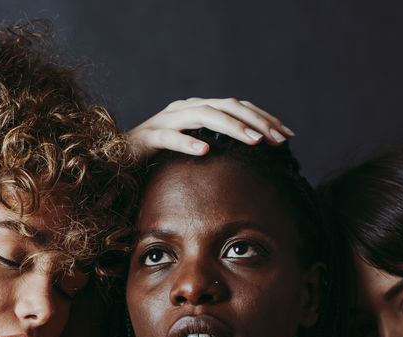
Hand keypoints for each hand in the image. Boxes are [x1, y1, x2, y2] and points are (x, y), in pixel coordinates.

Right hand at [127, 97, 293, 160]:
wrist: (113, 162)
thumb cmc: (158, 162)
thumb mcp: (195, 152)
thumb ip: (218, 148)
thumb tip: (255, 158)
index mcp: (198, 109)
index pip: (238, 107)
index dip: (264, 119)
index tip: (289, 136)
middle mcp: (184, 108)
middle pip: (226, 106)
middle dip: (256, 122)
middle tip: (280, 141)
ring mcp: (165, 120)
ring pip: (203, 116)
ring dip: (231, 127)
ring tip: (254, 141)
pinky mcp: (146, 138)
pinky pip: (168, 137)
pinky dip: (187, 142)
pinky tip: (205, 151)